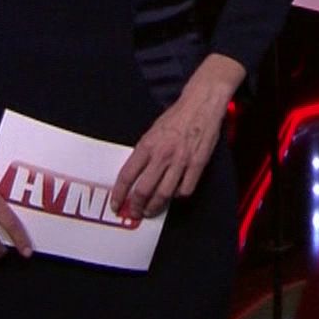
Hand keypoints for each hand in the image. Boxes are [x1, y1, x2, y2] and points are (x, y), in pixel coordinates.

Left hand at [112, 55, 243, 218]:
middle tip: (134, 213)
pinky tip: (175, 194)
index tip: (116, 204)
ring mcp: (181, 161)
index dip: (119, 194)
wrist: (201, 105)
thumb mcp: (152, 131)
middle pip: (143, 190)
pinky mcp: (197, 164)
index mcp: (147, 145)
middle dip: (136, 207)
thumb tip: (135, 174)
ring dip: (155, 207)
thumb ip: (144, 153)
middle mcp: (162, 155)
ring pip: (164, 195)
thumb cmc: (176, 117)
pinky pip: (185, 190)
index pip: (127, 176)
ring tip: (151, 210)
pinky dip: (178, 196)